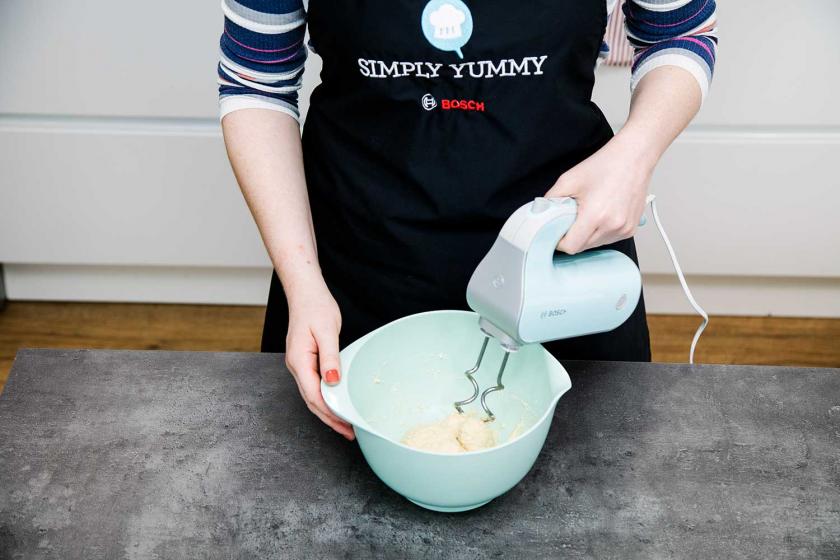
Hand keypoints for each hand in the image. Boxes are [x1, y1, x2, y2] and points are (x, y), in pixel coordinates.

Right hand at [284, 278, 354, 439]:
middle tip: (349, 432)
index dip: (330, 413)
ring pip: (313, 394)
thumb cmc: (315, 307)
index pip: (314, 395)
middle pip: (312, 400)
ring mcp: (299, 364)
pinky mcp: (306, 361)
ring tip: (345, 423)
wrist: (305, 293)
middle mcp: (296, 366)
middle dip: (330, 418)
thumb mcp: (327, 331)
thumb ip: (330, 357)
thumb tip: (332, 381)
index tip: (345, 425)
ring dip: (328, 410)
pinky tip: (336, 402)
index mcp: (299, 361)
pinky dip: (326, 397)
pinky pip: (314, 385)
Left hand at [546, 131, 655, 253]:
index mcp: (595, 215)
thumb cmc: (606, 165)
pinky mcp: (631, 229)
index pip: (571, 246)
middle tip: (570, 219)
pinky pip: (609, 239)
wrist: (634, 157)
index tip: (555, 234)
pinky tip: (601, 215)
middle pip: (583, 247)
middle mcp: (612, 225)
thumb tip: (541, 213)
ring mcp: (624, 229)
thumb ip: (551, 200)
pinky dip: (601, 232)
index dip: (559, 242)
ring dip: (587, 236)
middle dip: (573, 236)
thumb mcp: (569, 179)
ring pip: (596, 245)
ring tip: (588, 214)